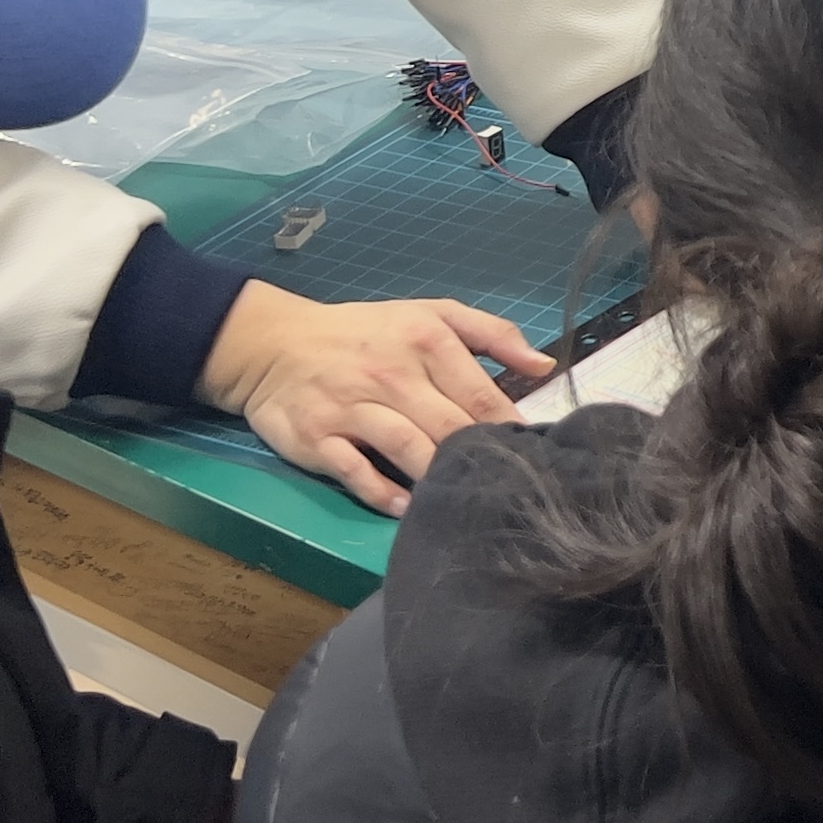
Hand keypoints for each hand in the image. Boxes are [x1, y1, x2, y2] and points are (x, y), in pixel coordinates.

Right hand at [197, 282, 554, 514]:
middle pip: (450, 427)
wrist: (276, 344)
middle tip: (507, 485)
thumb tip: (545, 365)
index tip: (534, 455)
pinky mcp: (318, 439)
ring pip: (408, 449)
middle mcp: (392, 375)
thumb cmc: (367, 333)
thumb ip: (492, 333)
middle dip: (481, 458)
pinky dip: (385, 494)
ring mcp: (352, 408)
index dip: (511, 429)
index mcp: (426, 341)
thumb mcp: (430, 314)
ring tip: (465, 497)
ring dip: (440, 477)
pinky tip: (409, 508)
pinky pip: (357, 473)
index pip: (481, 394)